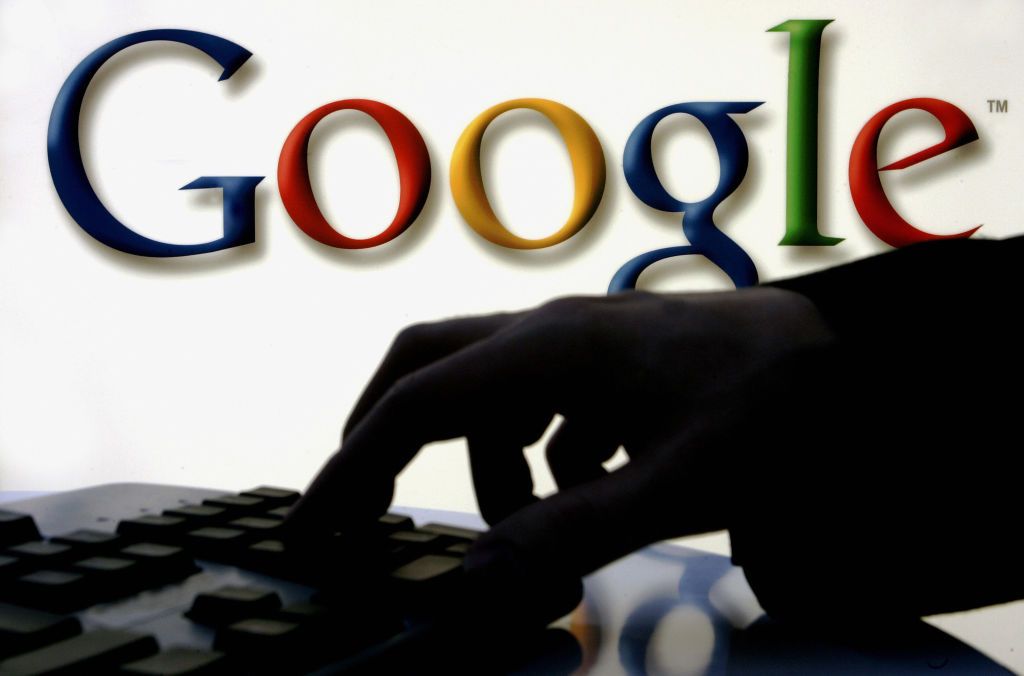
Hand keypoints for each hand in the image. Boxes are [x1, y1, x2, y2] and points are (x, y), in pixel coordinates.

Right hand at [285, 287, 834, 611]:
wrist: (847, 358)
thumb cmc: (769, 409)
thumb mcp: (676, 486)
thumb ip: (573, 531)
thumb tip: (477, 582)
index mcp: (549, 350)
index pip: (418, 403)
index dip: (356, 464)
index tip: (317, 521)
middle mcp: (549, 329)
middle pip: (427, 365)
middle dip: (386, 435)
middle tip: (366, 507)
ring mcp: (578, 338)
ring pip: (486, 393)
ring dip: (487, 465)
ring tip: (539, 530)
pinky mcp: (606, 358)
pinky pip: (538, 402)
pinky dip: (536, 452)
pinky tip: (587, 483)